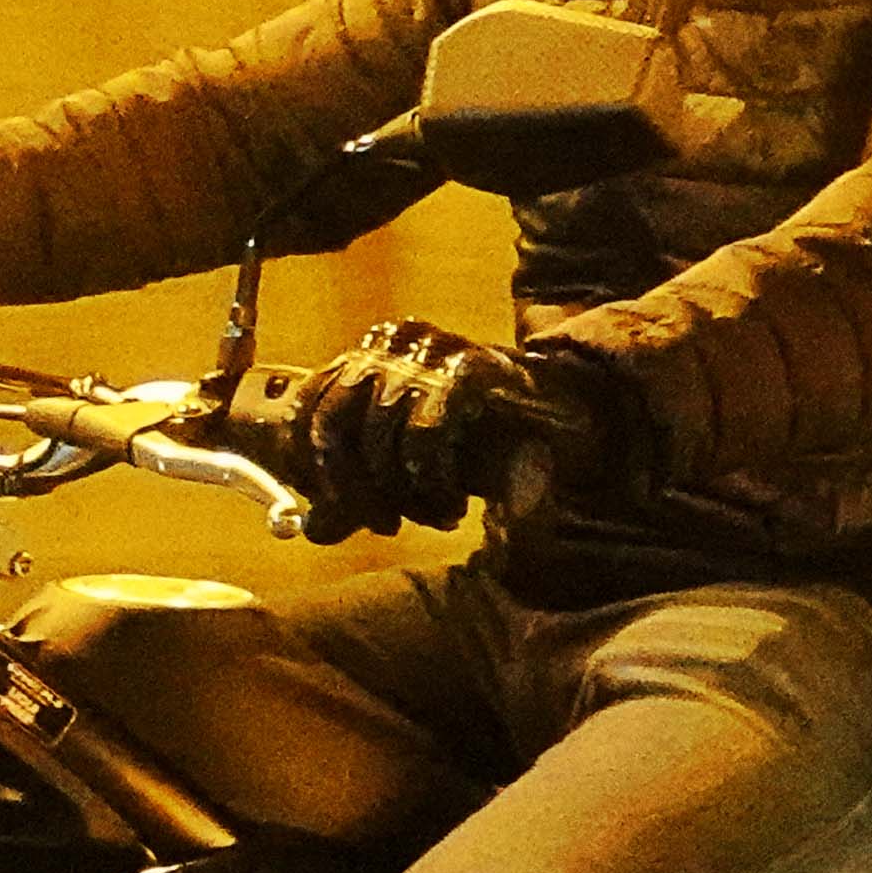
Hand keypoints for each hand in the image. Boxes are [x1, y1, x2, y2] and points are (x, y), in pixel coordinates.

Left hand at [282, 320, 585, 537]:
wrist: (562, 419)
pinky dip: (432, 480)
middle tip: (383, 524)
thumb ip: (360, 494)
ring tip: (433, 515)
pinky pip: (425, 433)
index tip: (331, 514)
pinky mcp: (465, 366)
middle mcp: (390, 342)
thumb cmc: (480, 440)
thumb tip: (313, 530)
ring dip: (403, 492)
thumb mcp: (409, 470)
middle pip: (333, 421)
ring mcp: (427, 350)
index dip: (311, 468)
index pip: (309, 409)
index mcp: (367, 355)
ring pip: (379, 432)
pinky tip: (452, 503)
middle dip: (351, 487)